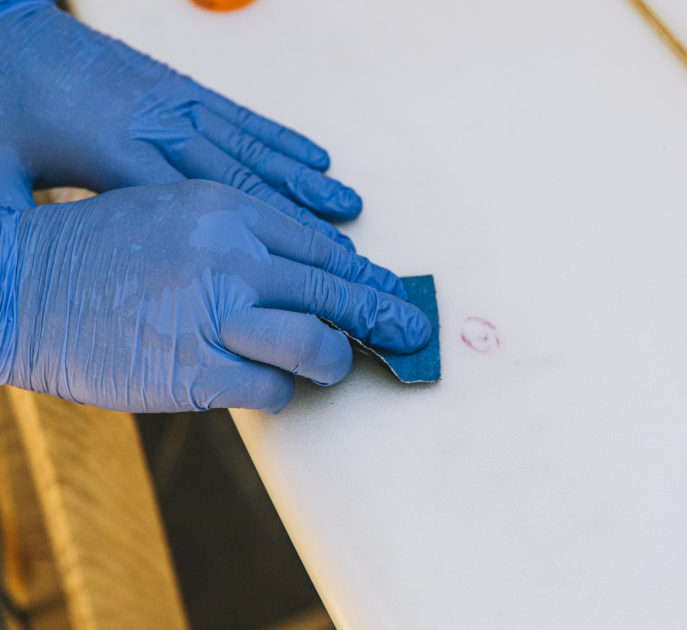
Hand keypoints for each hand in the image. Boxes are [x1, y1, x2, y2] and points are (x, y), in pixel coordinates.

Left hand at [0, 0, 359, 247]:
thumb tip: (18, 283)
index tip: (291, 279)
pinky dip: (285, 141)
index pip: (195, 211)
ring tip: (348, 209)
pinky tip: (316, 159)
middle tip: (343, 258)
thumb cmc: (5, 102)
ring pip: (254, 149)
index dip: (248, 249)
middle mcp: (159, 126)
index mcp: (114, 151)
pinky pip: (245, 119)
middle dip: (298, 222)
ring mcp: (178, 105)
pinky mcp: (184, 89)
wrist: (7, 30)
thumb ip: (22, 224)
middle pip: (242, 182)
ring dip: (305, 182)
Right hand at [0, 181, 431, 412]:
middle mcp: (230, 256)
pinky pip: (273, 389)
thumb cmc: (99, 250)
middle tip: (413, 329)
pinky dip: (281, 391)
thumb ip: (242, 238)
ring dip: (335, 359)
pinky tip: (270, 385)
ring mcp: (216, 314)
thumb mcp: (174, 213)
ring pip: (317, 344)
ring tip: (337, 363)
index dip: (364, 274)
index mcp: (227, 209)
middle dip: (385, 313)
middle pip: (334, 290)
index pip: (321, 246)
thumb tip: (306, 276)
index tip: (390, 288)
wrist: (21, 284)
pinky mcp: (198, 371)